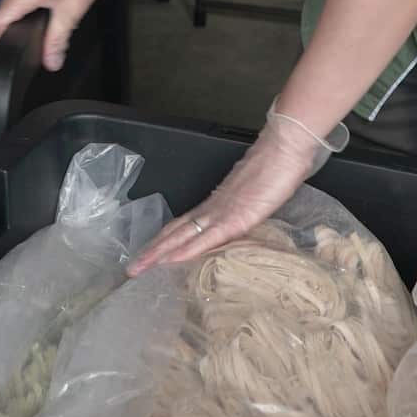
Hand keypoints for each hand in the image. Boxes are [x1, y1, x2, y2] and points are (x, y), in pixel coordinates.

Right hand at [0, 0, 135, 70]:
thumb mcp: (71, 12)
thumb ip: (57, 40)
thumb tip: (51, 61)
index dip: (2, 37)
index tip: (11, 46)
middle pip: (4, 9)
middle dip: (14, 26)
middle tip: (28, 39)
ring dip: (22, 11)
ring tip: (40, 21)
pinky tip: (47, 3)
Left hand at [128, 104, 347, 274]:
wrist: (284, 148)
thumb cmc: (275, 167)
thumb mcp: (257, 194)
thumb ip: (245, 207)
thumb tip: (240, 219)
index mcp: (217, 202)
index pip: (184, 224)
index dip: (165, 239)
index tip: (149, 253)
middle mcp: (214, 207)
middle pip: (176, 231)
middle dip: (153, 250)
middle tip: (132, 268)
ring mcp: (223, 212)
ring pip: (183, 235)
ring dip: (160, 252)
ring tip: (140, 267)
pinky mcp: (236, 218)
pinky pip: (206, 238)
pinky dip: (186, 250)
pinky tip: (171, 260)